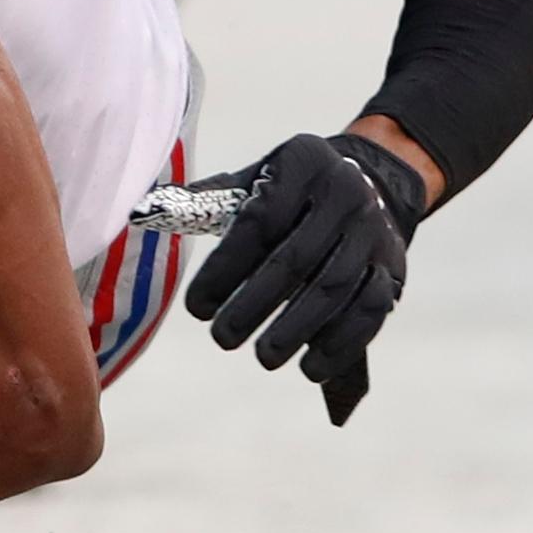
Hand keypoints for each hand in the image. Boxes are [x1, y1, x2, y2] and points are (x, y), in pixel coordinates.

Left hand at [183, 133, 424, 425]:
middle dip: (256, 304)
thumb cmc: (288, 188)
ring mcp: (375, 232)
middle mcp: (345, 194)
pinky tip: (310, 368)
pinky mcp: (394, 267)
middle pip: (296, 259)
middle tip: (222, 339)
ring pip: (336, 287)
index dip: (224, 269)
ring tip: (264, 357)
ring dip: (299, 329)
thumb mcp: (252, 177)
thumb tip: (138, 213)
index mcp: (301, 165)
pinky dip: (342, 342)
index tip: (194, 310)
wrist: (371, 180)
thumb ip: (203, 199)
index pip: (258, 222)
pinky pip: (372, 309)